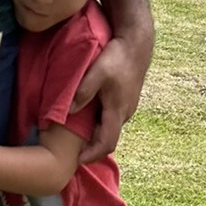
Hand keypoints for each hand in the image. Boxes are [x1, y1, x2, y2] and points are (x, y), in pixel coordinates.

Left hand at [73, 29, 150, 164]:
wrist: (137, 44)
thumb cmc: (117, 57)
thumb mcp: (97, 72)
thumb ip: (83, 92)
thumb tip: (69, 111)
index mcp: (117, 110)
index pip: (107, 143)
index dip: (92, 155)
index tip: (77, 161)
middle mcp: (125, 113)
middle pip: (109, 140)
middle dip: (92, 149)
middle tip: (72, 152)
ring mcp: (128, 107)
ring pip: (111, 129)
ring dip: (96, 136)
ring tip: (77, 137)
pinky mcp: (126, 101)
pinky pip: (113, 119)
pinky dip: (101, 125)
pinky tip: (88, 119)